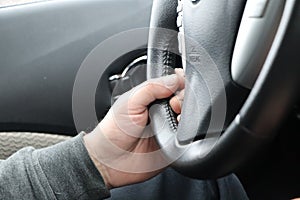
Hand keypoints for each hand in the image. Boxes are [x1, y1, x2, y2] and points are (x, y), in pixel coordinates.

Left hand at [84, 69, 184, 188]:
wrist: (111, 159)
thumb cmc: (114, 130)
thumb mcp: (130, 100)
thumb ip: (152, 87)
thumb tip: (175, 79)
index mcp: (152, 96)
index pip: (173, 83)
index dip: (180, 81)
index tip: (179, 85)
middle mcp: (162, 110)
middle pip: (185, 98)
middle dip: (184, 98)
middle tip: (173, 104)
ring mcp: (169, 126)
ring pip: (189, 116)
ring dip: (187, 115)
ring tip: (176, 118)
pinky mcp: (174, 143)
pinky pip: (188, 135)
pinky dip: (188, 131)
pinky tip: (179, 129)